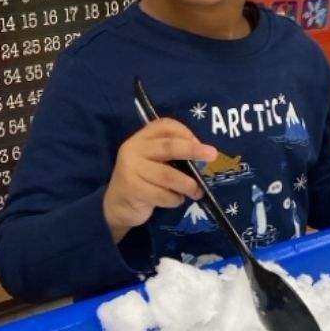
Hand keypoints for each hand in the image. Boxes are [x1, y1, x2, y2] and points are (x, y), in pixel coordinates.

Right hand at [103, 118, 216, 241]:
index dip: (185, 132)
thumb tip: (203, 154)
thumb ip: (172, 154)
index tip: (199, 143)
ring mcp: (131, 169)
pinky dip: (175, 199)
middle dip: (193, 151)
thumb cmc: (144, 180)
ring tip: (196, 191)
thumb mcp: (154, 161)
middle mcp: (133, 149)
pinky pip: (163, 194)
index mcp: (141, 138)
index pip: (164, 126)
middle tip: (212, 155)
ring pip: (169, 175)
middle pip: (169, 147)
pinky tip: (175, 200)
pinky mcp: (132, 189)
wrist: (117, 204)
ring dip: (188, 185)